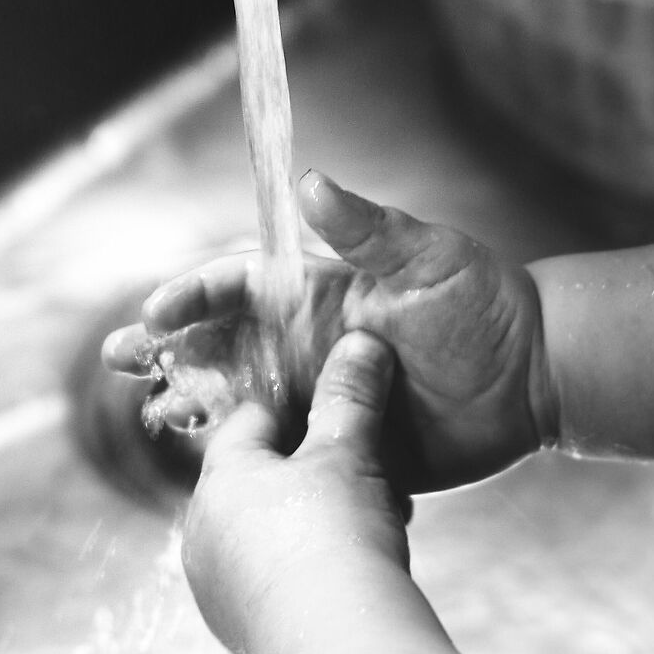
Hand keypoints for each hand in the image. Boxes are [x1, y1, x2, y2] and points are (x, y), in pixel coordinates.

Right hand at [104, 170, 554, 490]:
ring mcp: (318, 399)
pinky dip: (239, 463)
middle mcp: (307, 345)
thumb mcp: (429, 257)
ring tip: (149, 413)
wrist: (533, 381)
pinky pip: (278, 459)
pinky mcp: (338, 449)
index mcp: (318, 294)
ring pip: (236, 403)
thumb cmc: (486, 304)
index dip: (193, 296)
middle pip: (218, 344)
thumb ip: (368, 229)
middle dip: (164, 348)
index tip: (157, 312)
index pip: (237, 287)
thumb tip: (309, 180)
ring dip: (188, 403)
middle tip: (120, 358)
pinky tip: (204, 473)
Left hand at [181, 329, 413, 653]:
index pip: (250, 421)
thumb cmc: (334, 535)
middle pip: (260, 482)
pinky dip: (312, 573)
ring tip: (376, 526)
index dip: (301, 410)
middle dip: (316, 476)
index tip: (343, 413)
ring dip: (318, 526)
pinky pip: (275, 585)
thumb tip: (360, 342)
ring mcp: (217, 589)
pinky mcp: (241, 633)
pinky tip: (357, 574)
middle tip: (371, 476)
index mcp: (217, 478)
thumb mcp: (348, 454)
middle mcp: (202, 533)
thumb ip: (350, 396)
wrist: (333, 647)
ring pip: (269, 537)